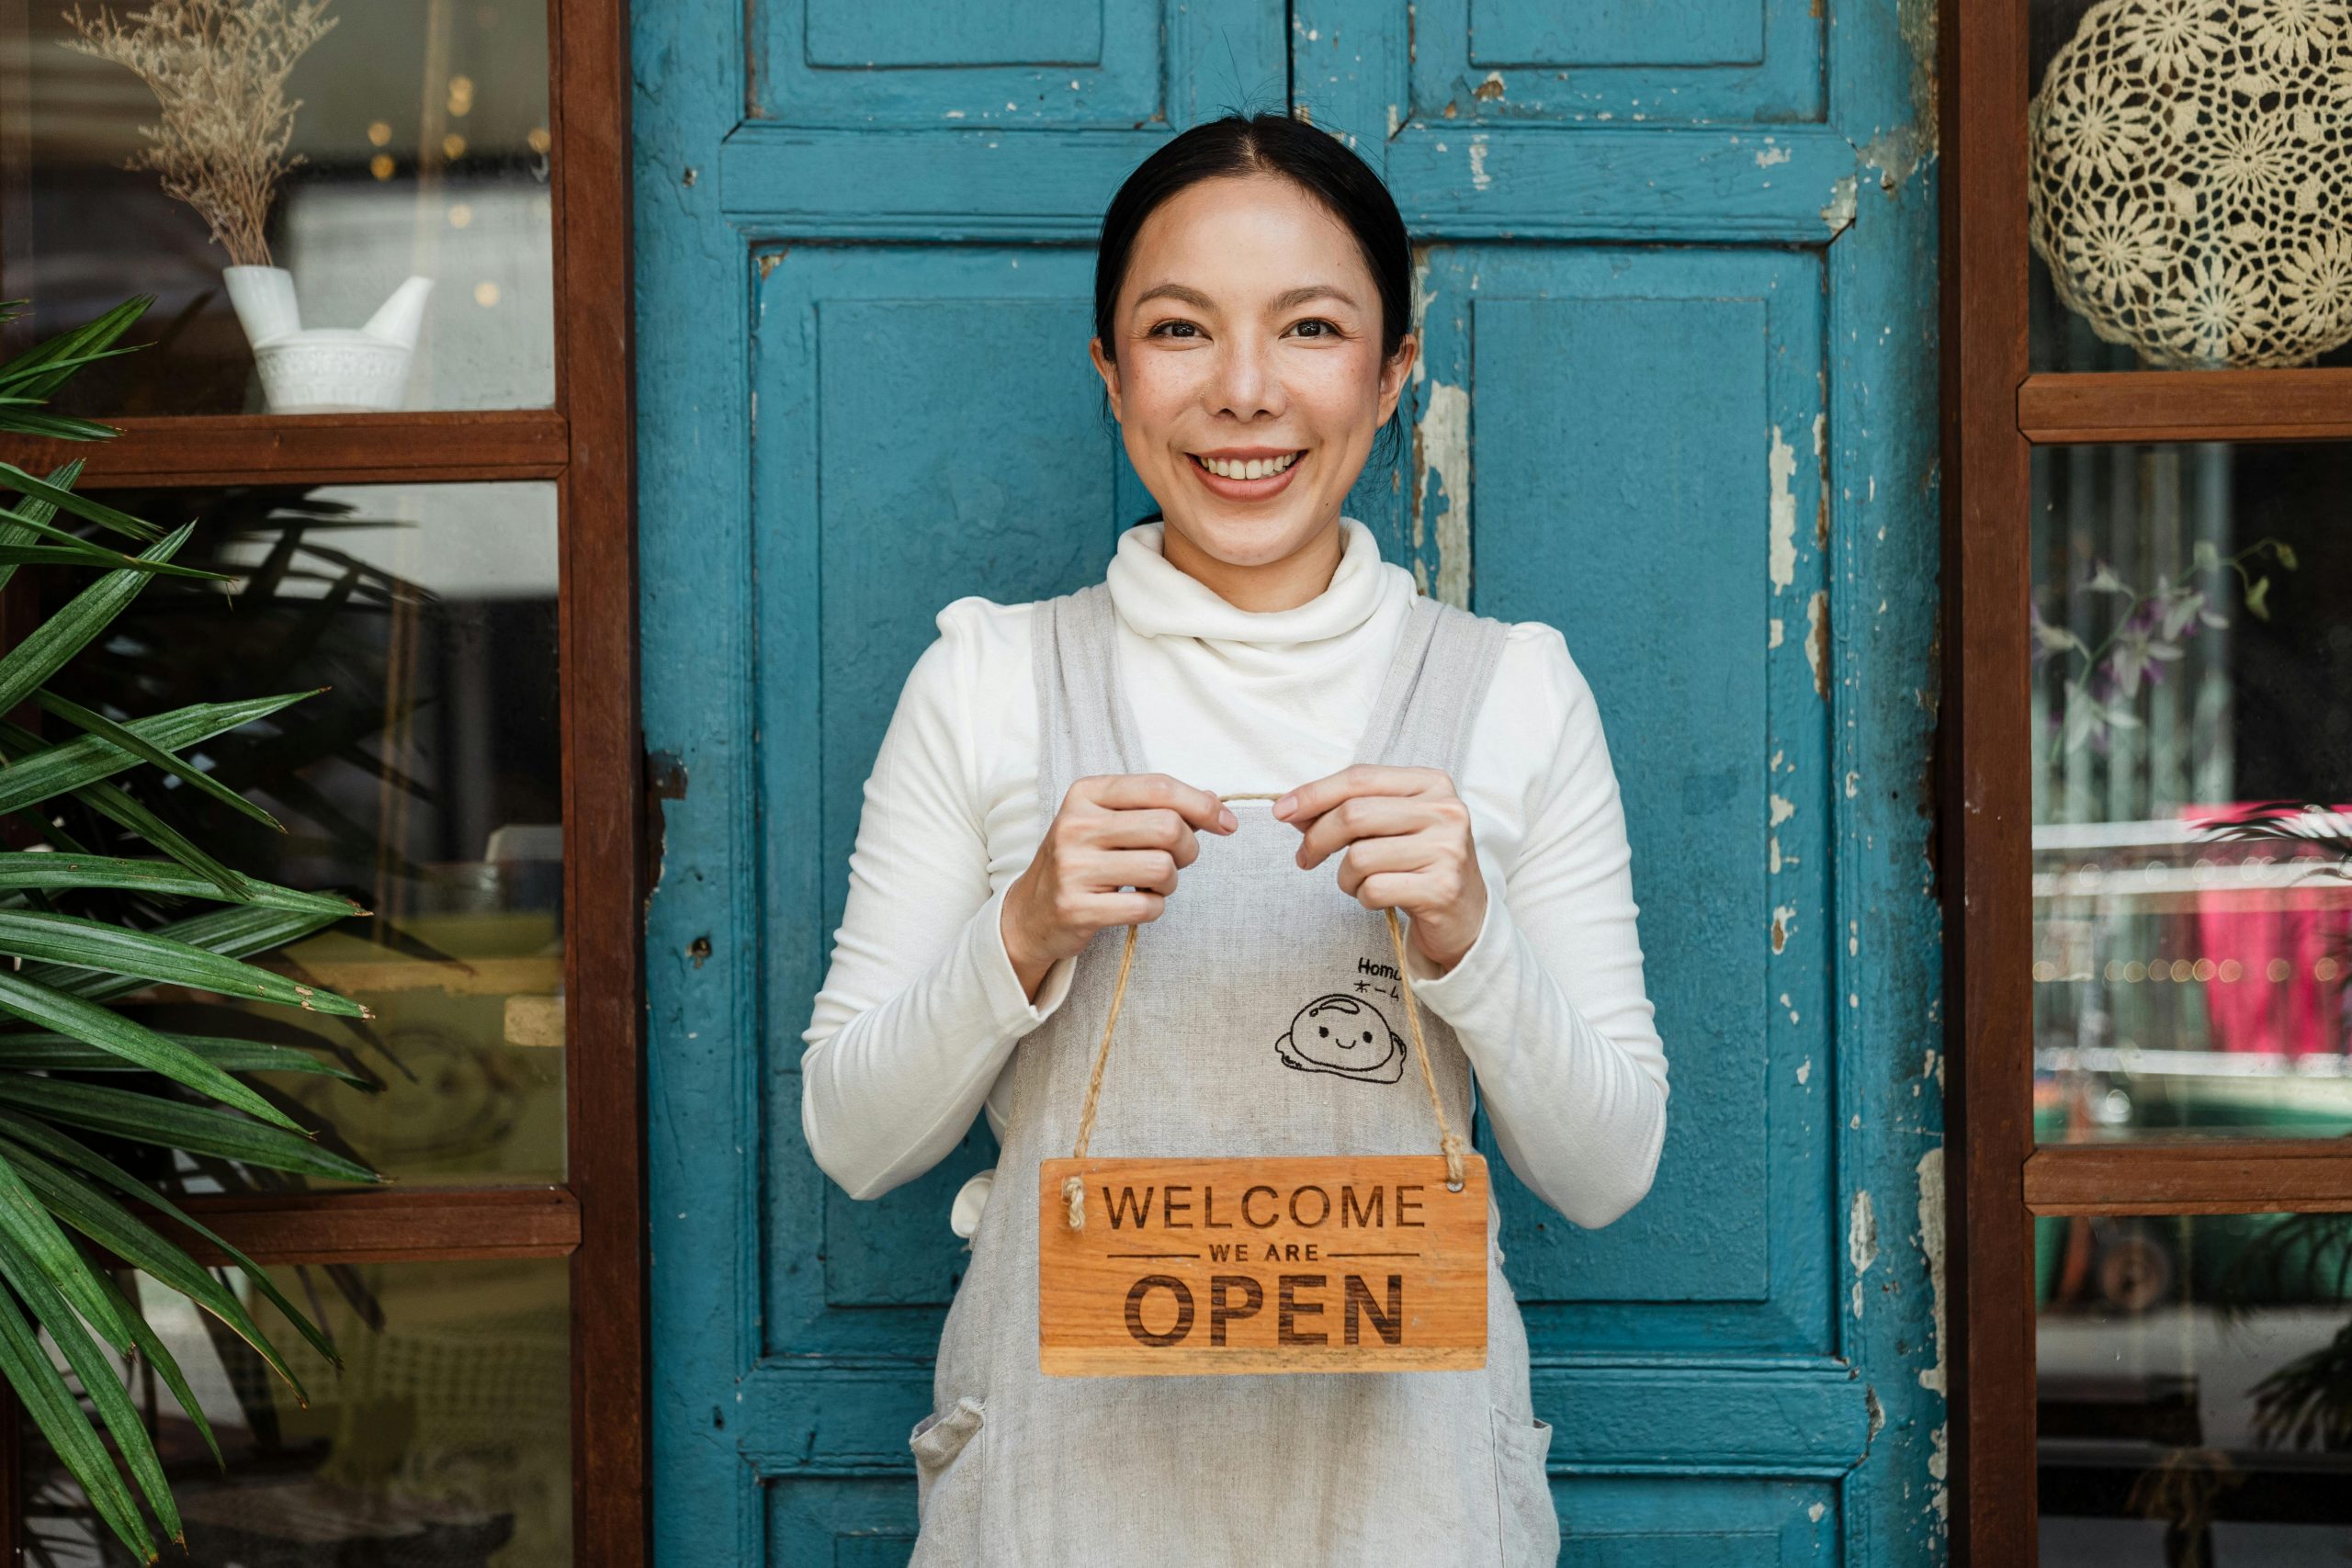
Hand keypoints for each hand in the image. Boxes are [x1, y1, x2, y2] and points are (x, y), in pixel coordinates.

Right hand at [1002, 773, 1236, 999]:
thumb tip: (1215, 803)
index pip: (1160, 787)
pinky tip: (1135, 904)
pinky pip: (1146, 907)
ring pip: (1162, 868)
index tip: (1226, 823)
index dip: (1203, 805)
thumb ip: (1158, 807)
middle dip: (1188, 848)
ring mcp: (1073, 867)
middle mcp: (1076, 825)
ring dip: (1170, 882)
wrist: (1032, 911)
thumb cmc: (1084, 860)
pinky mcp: (1077, 907)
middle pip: (1168, 827)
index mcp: (1086, 793)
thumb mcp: (1109, 821)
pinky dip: (1154, 908)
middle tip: (1179, 860)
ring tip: (1152, 884)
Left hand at [1275, 764, 1486, 973]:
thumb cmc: (1418, 863)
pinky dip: (1363, 898)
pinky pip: (1374, 889)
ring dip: (1344, 877)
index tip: (1281, 811)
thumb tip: (1292, 810)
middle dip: (1317, 839)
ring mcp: (1446, 850)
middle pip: (1354, 814)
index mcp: (1432, 783)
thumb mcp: (1389, 826)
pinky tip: (1379, 898)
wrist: (1466, 915)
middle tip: (1305, 858)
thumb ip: (1348, 811)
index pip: (1360, 778)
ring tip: (1358, 883)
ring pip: (1359, 857)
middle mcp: (1445, 811)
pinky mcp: (1441, 888)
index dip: (1314, 793)